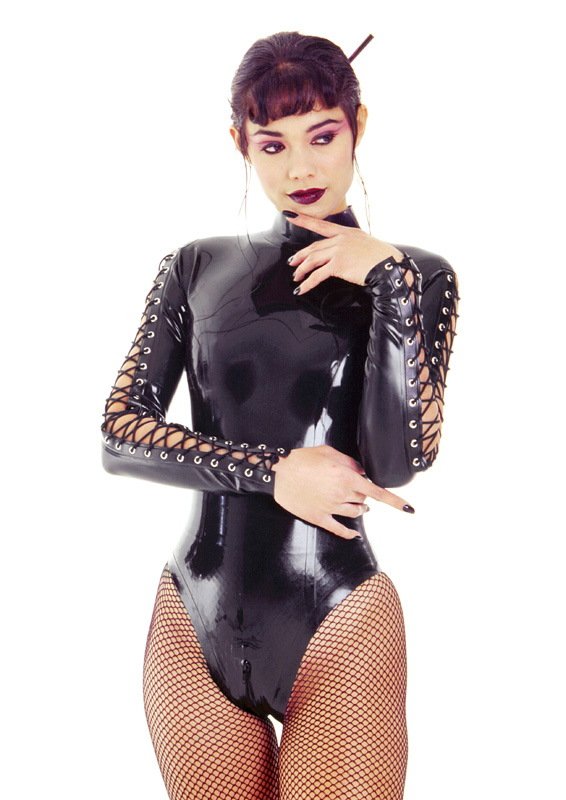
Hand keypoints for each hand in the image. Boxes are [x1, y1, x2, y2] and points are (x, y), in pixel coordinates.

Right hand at [272, 445, 414, 538]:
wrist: (277, 473)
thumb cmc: (301, 459)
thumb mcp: (328, 452)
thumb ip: (349, 462)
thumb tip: (362, 472)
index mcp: (346, 478)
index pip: (376, 491)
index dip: (394, 501)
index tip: (409, 508)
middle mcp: (341, 495)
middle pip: (364, 501)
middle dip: (363, 495)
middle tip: (354, 488)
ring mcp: (330, 508)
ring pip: (355, 514)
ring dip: (359, 510)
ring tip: (357, 505)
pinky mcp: (318, 517)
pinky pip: (339, 529)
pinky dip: (349, 533)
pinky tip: (354, 535)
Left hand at [284, 210, 405, 293]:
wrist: (389, 265)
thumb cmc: (382, 258)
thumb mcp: (365, 243)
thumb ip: (352, 244)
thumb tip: (345, 253)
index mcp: (347, 232)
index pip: (321, 225)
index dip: (304, 220)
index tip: (290, 215)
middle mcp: (340, 239)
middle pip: (313, 247)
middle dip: (300, 256)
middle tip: (292, 262)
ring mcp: (338, 251)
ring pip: (312, 260)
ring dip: (301, 270)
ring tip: (296, 277)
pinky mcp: (338, 265)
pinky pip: (317, 275)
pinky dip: (308, 283)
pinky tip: (302, 289)